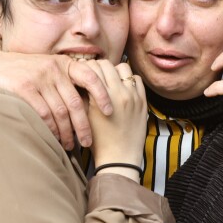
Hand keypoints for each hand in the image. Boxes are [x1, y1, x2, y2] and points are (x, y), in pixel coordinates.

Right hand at [0, 50, 113, 149]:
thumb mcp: (48, 69)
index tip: (109, 112)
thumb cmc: (25, 72)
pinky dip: (50, 129)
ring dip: (66, 132)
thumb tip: (89, 105)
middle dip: (84, 126)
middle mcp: (53, 69)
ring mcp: (39, 78)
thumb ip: (65, 82)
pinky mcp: (24, 88)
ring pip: (60, 111)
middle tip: (88, 143)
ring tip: (70, 145)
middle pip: (75, 102)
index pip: (90, 77)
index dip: (102, 94)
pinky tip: (54, 138)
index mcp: (64, 64)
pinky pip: (43, 113)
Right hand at [86, 61, 147, 180]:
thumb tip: (80, 79)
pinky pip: (137, 79)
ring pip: (123, 68)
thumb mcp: (85, 116)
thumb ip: (83, 95)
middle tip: (94, 75)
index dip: (85, 68)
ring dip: (115, 72)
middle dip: (98, 67)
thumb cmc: (98, 140)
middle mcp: (120, 92)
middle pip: (107, 64)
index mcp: (103, 96)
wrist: (119, 158)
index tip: (83, 73)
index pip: (93, 68)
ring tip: (110, 81)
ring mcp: (133, 96)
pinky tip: (122, 88)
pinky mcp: (142, 101)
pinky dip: (129, 80)